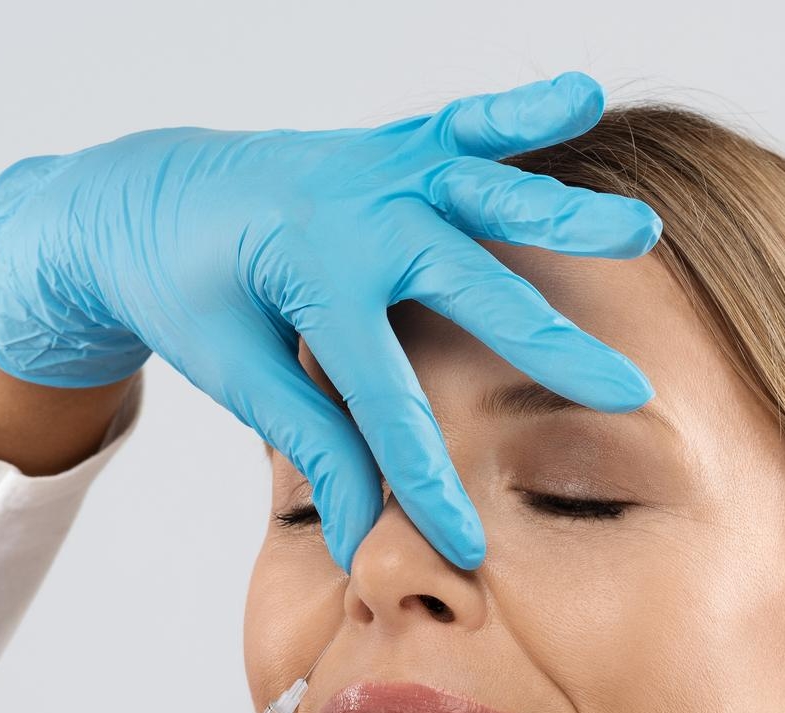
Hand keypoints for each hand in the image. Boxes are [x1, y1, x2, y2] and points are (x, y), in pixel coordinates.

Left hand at [0, 70, 662, 571]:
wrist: (141, 193)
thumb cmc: (183, 288)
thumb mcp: (234, 372)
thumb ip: (308, 438)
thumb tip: (361, 531)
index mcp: (310, 276)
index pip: (386, 400)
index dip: (427, 479)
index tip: (468, 547)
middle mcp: (357, 212)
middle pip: (473, 290)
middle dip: (551, 349)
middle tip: (628, 394)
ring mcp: (380, 168)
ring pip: (489, 192)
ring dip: (566, 213)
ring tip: (643, 231)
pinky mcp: (392, 145)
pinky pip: (465, 124)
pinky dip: (521, 111)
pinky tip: (582, 94)